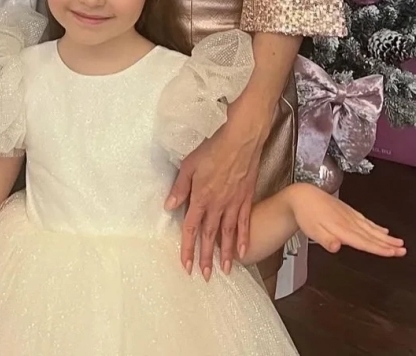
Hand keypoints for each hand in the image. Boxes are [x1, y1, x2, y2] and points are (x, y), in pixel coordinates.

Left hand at [165, 118, 265, 279]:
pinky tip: (243, 252)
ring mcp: (233, 204)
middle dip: (205, 257)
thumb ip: (180, 187)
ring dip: (225, 254)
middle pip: (209, 236)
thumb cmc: (213, 149)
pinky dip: (243, 239)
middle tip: (205, 276)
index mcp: (201, 197)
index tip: (185, 265)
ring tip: (224, 271)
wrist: (241, 141)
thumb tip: (169, 205)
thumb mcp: (189, 165)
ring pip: (227, 234)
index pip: (191, 228)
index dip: (187, 248)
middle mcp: (217, 205)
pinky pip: (244, 224)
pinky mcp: (246, 199)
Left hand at [288, 183, 405, 257]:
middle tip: (404, 250)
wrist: (302, 195)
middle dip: (388, 244)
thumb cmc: (306, 215)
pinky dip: (376, 226)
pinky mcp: (347, 211)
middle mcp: (348, 222)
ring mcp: (349, 215)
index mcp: (341, 229)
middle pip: (371, 235)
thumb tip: (337, 248)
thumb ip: (325, 240)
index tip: (394, 252)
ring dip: (386, 236)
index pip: (364, 242)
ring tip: (400, 242)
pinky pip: (365, 220)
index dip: (380, 248)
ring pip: (371, 228)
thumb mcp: (312, 230)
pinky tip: (384, 230)